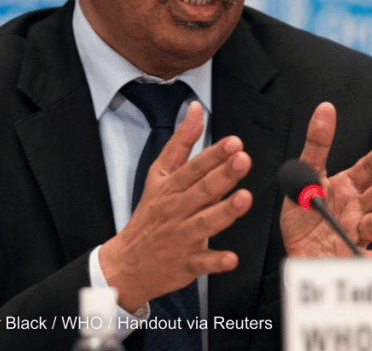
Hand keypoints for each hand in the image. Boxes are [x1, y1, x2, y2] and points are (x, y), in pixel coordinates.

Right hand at [99, 102, 252, 311]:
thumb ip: (181, 142)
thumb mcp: (159, 175)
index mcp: (171, 188)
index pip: (194, 168)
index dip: (214, 154)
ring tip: (244, 198)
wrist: (127, 262)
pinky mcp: (186, 263)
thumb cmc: (150, 214)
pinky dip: (216, 261)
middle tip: (243, 160)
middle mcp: (177, 210)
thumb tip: (195, 109)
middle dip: (223, 175)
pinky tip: (231, 258)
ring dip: (225, 211)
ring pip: (205, 223)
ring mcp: (182, 237)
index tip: (234, 143)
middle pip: (202, 190)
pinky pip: (202, 263)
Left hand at [281, 102, 371, 256]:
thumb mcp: (304, 175)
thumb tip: (325, 109)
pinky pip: (361, 256)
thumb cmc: (304, 214)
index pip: (368, 168)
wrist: (297, 251)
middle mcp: (357, 207)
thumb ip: (316, 145)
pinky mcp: (350, 254)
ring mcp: (356, 231)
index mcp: (348, 187)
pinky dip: (369, 258)